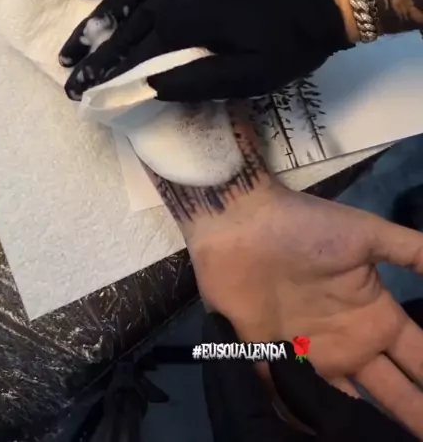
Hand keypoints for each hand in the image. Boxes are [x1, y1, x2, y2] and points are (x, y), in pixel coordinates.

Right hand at [59, 0, 352, 100]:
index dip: (104, 75)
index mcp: (187, 19)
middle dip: (92, 51)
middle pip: (123, 24)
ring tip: (70, 41)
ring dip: (95, 18)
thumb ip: (196, 82)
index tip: (78, 92)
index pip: (133, 54)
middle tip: (65, 72)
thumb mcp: (251, 76)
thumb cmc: (291, 41)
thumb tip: (145, 87)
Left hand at [188, 180, 422, 438]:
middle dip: (414, 413)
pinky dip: (309, 423)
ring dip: (367, 425)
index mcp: (375, 316)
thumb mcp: (367, 234)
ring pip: (347, 405)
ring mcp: (311, 356)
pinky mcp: (271, 362)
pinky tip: (323, 437)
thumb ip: (412, 251)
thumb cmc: (306, 229)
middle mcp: (350, 343)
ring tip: (385, 440)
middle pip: (393, 392)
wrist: (240, 224)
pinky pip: (293, 402)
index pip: (419, 358)